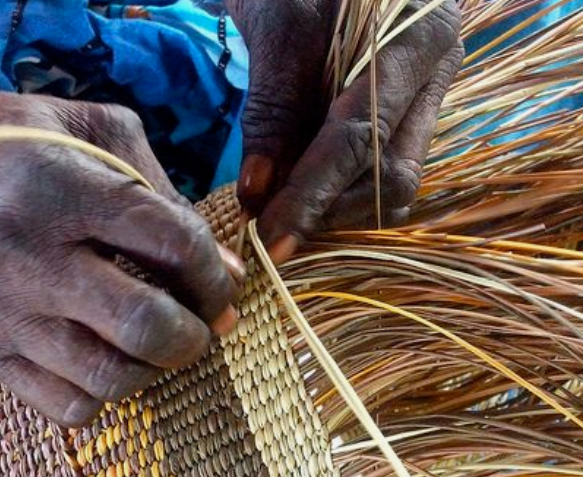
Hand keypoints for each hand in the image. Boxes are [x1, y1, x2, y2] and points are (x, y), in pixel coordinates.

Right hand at [0, 77, 241, 426]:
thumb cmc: (9, 141)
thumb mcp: (90, 128)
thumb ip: (164, 190)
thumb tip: (224, 269)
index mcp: (64, 188)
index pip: (172, 243)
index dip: (215, 273)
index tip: (222, 284)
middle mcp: (31, 257)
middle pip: (143, 324)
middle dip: (196, 335)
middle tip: (202, 326)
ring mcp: (2, 312)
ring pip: (108, 377)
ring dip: (156, 369)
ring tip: (158, 344)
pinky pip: (65, 406)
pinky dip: (105, 394)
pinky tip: (107, 360)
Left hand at [226, 0, 463, 260]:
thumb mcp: (280, 25)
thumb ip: (274, 108)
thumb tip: (257, 194)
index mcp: (419, 38)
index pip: (364, 137)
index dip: (313, 194)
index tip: (272, 237)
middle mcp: (434, 77)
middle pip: (393, 177)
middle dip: (329, 210)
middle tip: (269, 224)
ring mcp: (424, 100)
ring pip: (393, 188)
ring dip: (335, 211)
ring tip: (283, 206)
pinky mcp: (404, 119)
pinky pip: (381, 177)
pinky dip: (340, 197)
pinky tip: (304, 194)